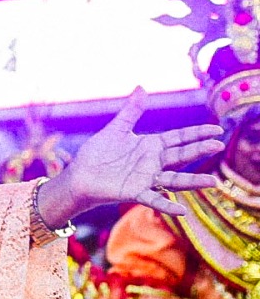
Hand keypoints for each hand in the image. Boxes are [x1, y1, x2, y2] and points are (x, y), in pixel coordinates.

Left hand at [41, 87, 224, 223]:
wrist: (79, 174)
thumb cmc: (98, 153)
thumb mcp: (117, 128)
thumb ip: (131, 111)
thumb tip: (142, 87)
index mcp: (151, 146)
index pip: (179, 138)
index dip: (197, 134)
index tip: (217, 130)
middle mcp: (153, 163)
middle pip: (181, 156)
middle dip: (199, 150)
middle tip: (219, 145)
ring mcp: (146, 179)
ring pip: (174, 180)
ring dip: (193, 181)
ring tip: (213, 182)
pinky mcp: (134, 193)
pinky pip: (153, 200)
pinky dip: (166, 205)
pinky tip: (181, 210)